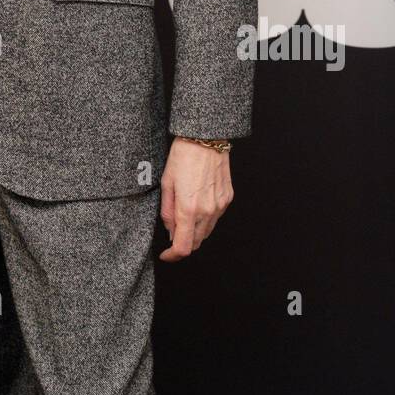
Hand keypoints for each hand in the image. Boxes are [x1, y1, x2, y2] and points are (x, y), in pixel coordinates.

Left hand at [158, 137, 233, 260]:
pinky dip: (205, 218)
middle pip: (196, 242)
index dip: (173, 255)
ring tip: (184, 214)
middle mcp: (207, 211)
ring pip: (207, 231)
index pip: (183, 247)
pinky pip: (216, 217)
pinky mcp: (227, 198)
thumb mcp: (166, 183)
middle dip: (183, 243)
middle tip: (172, 232)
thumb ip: (168, 211)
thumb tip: (170, 230)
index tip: (166, 254)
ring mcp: (220, 206)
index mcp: (188, 209)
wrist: (206, 138)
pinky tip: (197, 204)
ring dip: (195, 231)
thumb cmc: (183, 156)